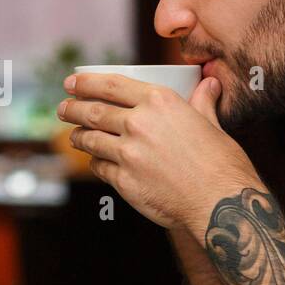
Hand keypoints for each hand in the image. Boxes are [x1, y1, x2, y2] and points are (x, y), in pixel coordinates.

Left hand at [57, 72, 258, 230]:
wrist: (221, 202)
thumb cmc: (221, 163)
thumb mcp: (212, 124)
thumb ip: (202, 103)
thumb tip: (209, 84)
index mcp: (159, 102)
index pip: (110, 85)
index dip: (85, 82)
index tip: (71, 83)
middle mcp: (139, 123)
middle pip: (93, 112)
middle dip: (72, 109)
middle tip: (63, 109)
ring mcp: (128, 153)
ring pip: (90, 139)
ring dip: (78, 136)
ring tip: (74, 135)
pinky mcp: (123, 180)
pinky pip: (99, 167)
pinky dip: (95, 163)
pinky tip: (95, 162)